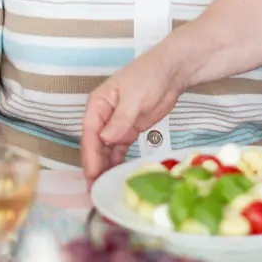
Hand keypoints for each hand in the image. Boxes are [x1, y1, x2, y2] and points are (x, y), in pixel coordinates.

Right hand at [80, 48, 187, 182]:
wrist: (172, 71)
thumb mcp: (135, 96)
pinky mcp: (129, 131)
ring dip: (104, 168)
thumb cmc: (150, 75)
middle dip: (94, 167)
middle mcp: (103, 116)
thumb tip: (105, 139)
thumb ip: (120, 119)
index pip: (89, 133)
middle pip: (95, 145)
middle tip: (95, 189)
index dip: (90, 155)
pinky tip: (116, 177)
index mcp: (98, 104)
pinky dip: (117, 163)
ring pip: (106, 151)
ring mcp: (116, 125)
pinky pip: (119, 151)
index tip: (93, 174)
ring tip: (103, 189)